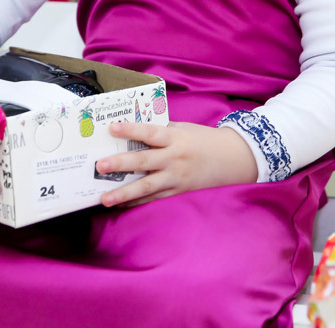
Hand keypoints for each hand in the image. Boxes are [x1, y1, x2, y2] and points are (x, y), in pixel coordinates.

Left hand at [96, 122, 257, 207]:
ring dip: (124, 193)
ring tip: (104, 199)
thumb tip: (135, 134)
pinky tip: (122, 205)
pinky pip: (155, 199)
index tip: (112, 128)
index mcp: (176, 138)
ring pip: (147, 187)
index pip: (150, 133)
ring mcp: (177, 178)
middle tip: (100, 166)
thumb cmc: (206, 140)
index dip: (131, 130)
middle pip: (144, 162)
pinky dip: (138, 202)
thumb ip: (162, 132)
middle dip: (120, 164)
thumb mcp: (184, 129)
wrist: (234, 159)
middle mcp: (175, 159)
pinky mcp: (180, 193)